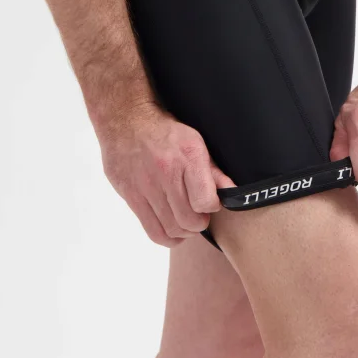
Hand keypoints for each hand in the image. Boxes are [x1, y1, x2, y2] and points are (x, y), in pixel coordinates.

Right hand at [96, 102, 234, 246]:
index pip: (205, 200)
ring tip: (186, 220)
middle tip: (200, 214)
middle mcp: (166, 172)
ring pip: (172, 228)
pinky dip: (168, 237)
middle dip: (200, 222)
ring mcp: (146, 186)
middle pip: (189, 220)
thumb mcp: (195, 142)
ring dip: (185, 230)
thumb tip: (232, 191)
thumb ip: (214, 170)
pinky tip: (173, 229)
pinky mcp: (130, 196)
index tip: (211, 201)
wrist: (126, 120)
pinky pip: (153, 230)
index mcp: (187, 156)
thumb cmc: (165, 131)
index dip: (212, 206)